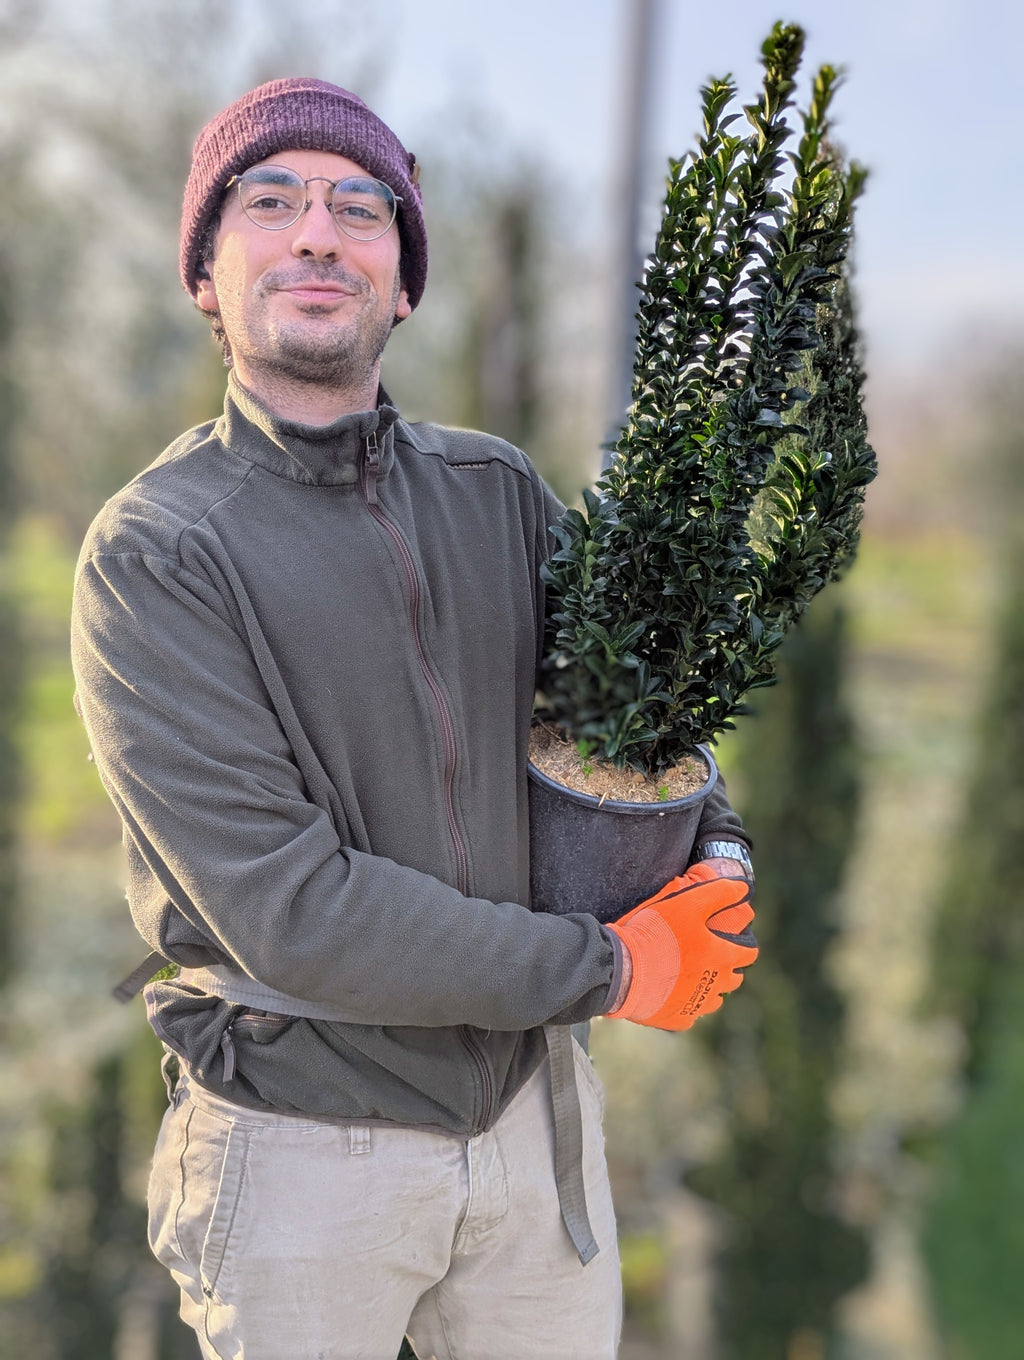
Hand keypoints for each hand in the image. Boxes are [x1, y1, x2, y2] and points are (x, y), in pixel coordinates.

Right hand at [605, 863, 757, 1029]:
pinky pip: (689, 1014)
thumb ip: (719, 893)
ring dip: (708, 988)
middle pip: (734, 979)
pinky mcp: (677, 1019)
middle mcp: (715, 985)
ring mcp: (697, 1005)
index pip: (748, 954)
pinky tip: (672, 993)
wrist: (623, 969)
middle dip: (728, 968)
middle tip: (710, 955)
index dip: (744, 945)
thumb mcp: (688, 902)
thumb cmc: (656, 934)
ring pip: (714, 1000)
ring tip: (692, 976)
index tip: (734, 940)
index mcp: (722, 957)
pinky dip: (684, 1004)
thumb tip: (743, 888)